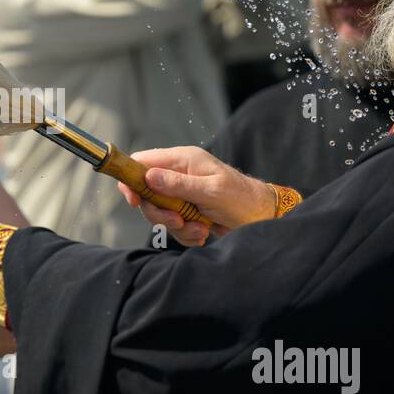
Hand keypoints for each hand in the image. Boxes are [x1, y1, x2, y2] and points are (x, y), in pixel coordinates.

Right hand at [116, 146, 276, 246]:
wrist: (262, 217)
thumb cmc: (241, 198)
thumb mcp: (210, 191)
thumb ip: (178, 184)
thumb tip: (148, 176)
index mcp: (183, 160)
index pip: (142, 162)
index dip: (131, 179)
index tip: (136, 201)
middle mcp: (179, 175)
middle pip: (146, 193)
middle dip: (159, 212)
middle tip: (177, 221)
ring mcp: (182, 194)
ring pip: (159, 212)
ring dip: (177, 226)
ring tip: (200, 228)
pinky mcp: (187, 211)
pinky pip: (173, 225)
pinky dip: (186, 234)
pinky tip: (203, 233)